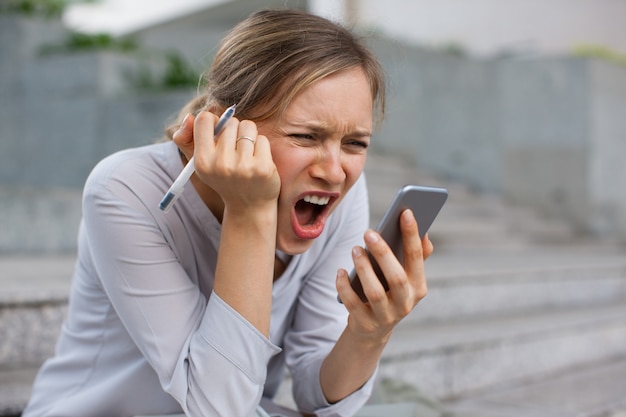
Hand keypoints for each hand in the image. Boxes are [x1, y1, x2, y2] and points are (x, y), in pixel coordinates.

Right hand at [173, 111, 280, 214]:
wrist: (249, 206)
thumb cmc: (224, 178)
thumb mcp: (202, 162)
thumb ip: (187, 138)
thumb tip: (189, 116)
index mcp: (202, 161)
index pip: (204, 119)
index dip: (214, 122)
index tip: (220, 133)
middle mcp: (221, 164)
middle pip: (230, 122)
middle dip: (234, 130)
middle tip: (235, 150)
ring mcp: (243, 167)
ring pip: (248, 127)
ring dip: (249, 136)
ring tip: (247, 153)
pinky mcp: (263, 168)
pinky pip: (262, 139)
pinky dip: (261, 146)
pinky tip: (258, 161)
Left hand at [336, 209, 432, 343]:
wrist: (374, 329)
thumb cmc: (390, 292)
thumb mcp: (405, 277)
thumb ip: (416, 257)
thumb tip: (425, 233)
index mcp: (418, 287)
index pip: (417, 258)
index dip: (412, 235)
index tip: (405, 212)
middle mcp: (405, 303)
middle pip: (396, 278)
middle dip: (383, 254)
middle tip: (369, 233)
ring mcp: (385, 316)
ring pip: (375, 292)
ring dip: (363, 268)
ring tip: (355, 249)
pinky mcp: (365, 323)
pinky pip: (353, 304)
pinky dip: (345, 286)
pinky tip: (341, 271)